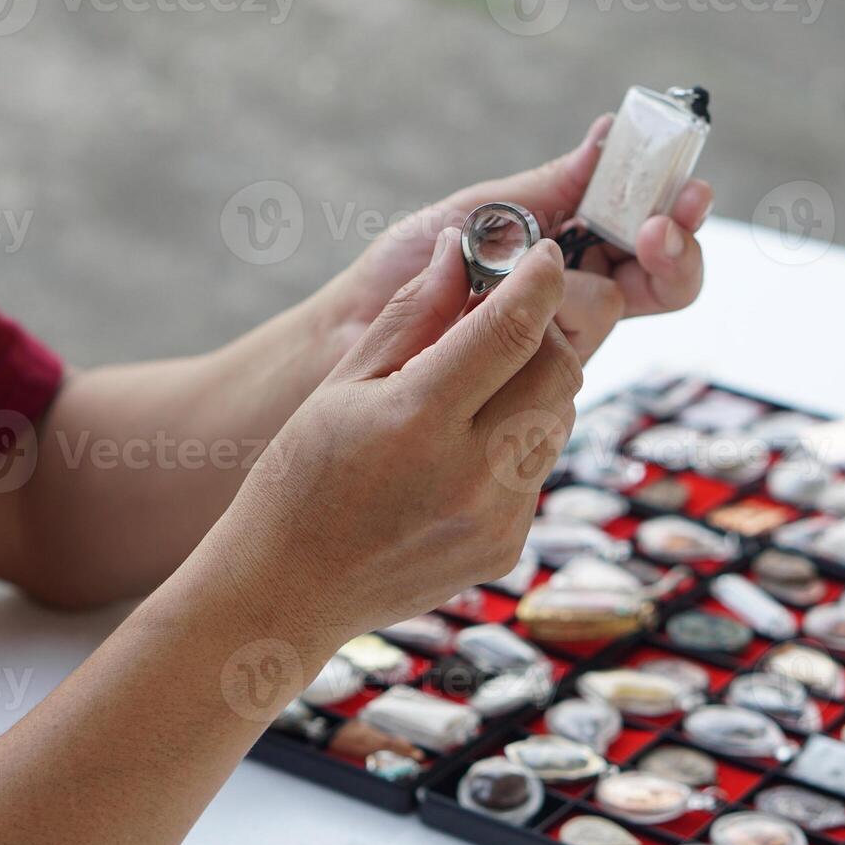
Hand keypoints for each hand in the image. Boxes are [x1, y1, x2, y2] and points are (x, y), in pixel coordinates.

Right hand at [200, 228, 578, 649]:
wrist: (286, 591)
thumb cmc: (300, 479)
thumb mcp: (340, 386)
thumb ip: (411, 316)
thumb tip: (459, 253)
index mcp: (417, 422)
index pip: (512, 331)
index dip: (538, 280)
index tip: (543, 255)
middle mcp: (469, 475)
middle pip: (558, 372)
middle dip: (541, 333)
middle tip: (501, 325)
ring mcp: (495, 519)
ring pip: (558, 420)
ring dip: (531, 387)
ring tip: (472, 391)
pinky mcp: (506, 547)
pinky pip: (538, 469)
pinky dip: (516, 441)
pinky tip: (460, 452)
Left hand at [316, 115, 710, 364]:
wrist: (346, 336)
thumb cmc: (404, 270)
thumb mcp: (481, 213)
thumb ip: (551, 188)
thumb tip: (609, 135)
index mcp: (567, 250)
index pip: (648, 236)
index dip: (676, 214)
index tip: (687, 192)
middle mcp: (573, 299)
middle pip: (661, 280)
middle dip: (670, 250)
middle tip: (659, 229)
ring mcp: (556, 345)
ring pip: (612, 313)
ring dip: (587, 282)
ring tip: (542, 265)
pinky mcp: (532, 390)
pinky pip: (569, 365)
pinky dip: (551, 331)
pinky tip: (527, 315)